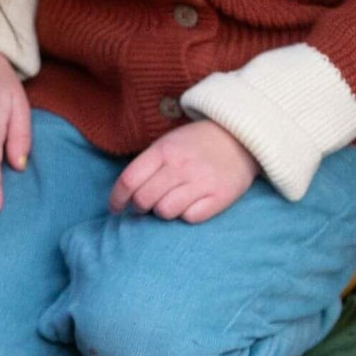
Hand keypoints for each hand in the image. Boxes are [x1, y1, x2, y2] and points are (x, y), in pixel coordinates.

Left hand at [109, 120, 259, 223]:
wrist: (240, 137)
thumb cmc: (195, 144)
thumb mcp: (167, 143)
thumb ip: (147, 165)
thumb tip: (125, 194)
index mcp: (163, 151)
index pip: (129, 180)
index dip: (116, 198)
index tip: (115, 208)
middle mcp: (180, 166)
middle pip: (144, 199)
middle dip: (139, 208)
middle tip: (144, 207)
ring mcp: (201, 181)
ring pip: (165, 211)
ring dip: (163, 211)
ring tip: (171, 202)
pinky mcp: (220, 196)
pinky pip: (191, 218)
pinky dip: (187, 215)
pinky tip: (191, 204)